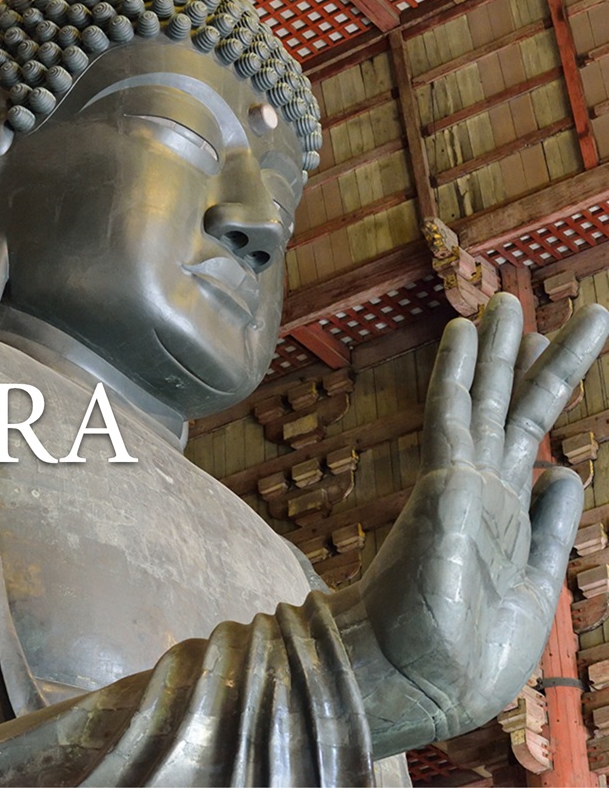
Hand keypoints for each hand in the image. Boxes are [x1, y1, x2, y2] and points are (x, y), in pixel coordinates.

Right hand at [342, 293, 608, 755]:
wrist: (415, 681)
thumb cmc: (467, 653)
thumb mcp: (536, 586)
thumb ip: (551, 527)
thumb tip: (567, 472)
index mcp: (509, 514)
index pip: (530, 439)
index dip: (546, 392)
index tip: (554, 353)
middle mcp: (485, 489)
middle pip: (514, 409)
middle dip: (528, 358)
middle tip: (532, 309)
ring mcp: (462, 483)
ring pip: (485, 401)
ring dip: (497, 351)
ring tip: (506, 301)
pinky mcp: (443, 483)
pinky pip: (451, 415)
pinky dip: (457, 371)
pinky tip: (463, 333)